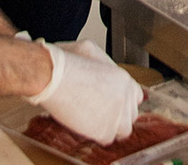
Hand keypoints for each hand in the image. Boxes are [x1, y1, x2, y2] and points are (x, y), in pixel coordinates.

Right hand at [28, 39, 142, 144]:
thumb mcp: (90, 50)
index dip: (123, 100)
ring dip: (110, 126)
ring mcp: (117, 115)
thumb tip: (103, 68)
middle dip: (117, 114)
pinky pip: (107, 138)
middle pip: (131, 114)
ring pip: (123, 129)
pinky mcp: (104, 130)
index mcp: (123, 78)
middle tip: (100, 112)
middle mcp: (125, 97)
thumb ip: (103, 63)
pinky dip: (97, 135)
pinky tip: (86, 125)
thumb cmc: (65, 63)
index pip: (135, 96)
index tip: (113, 102)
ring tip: (94, 121)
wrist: (51, 78)